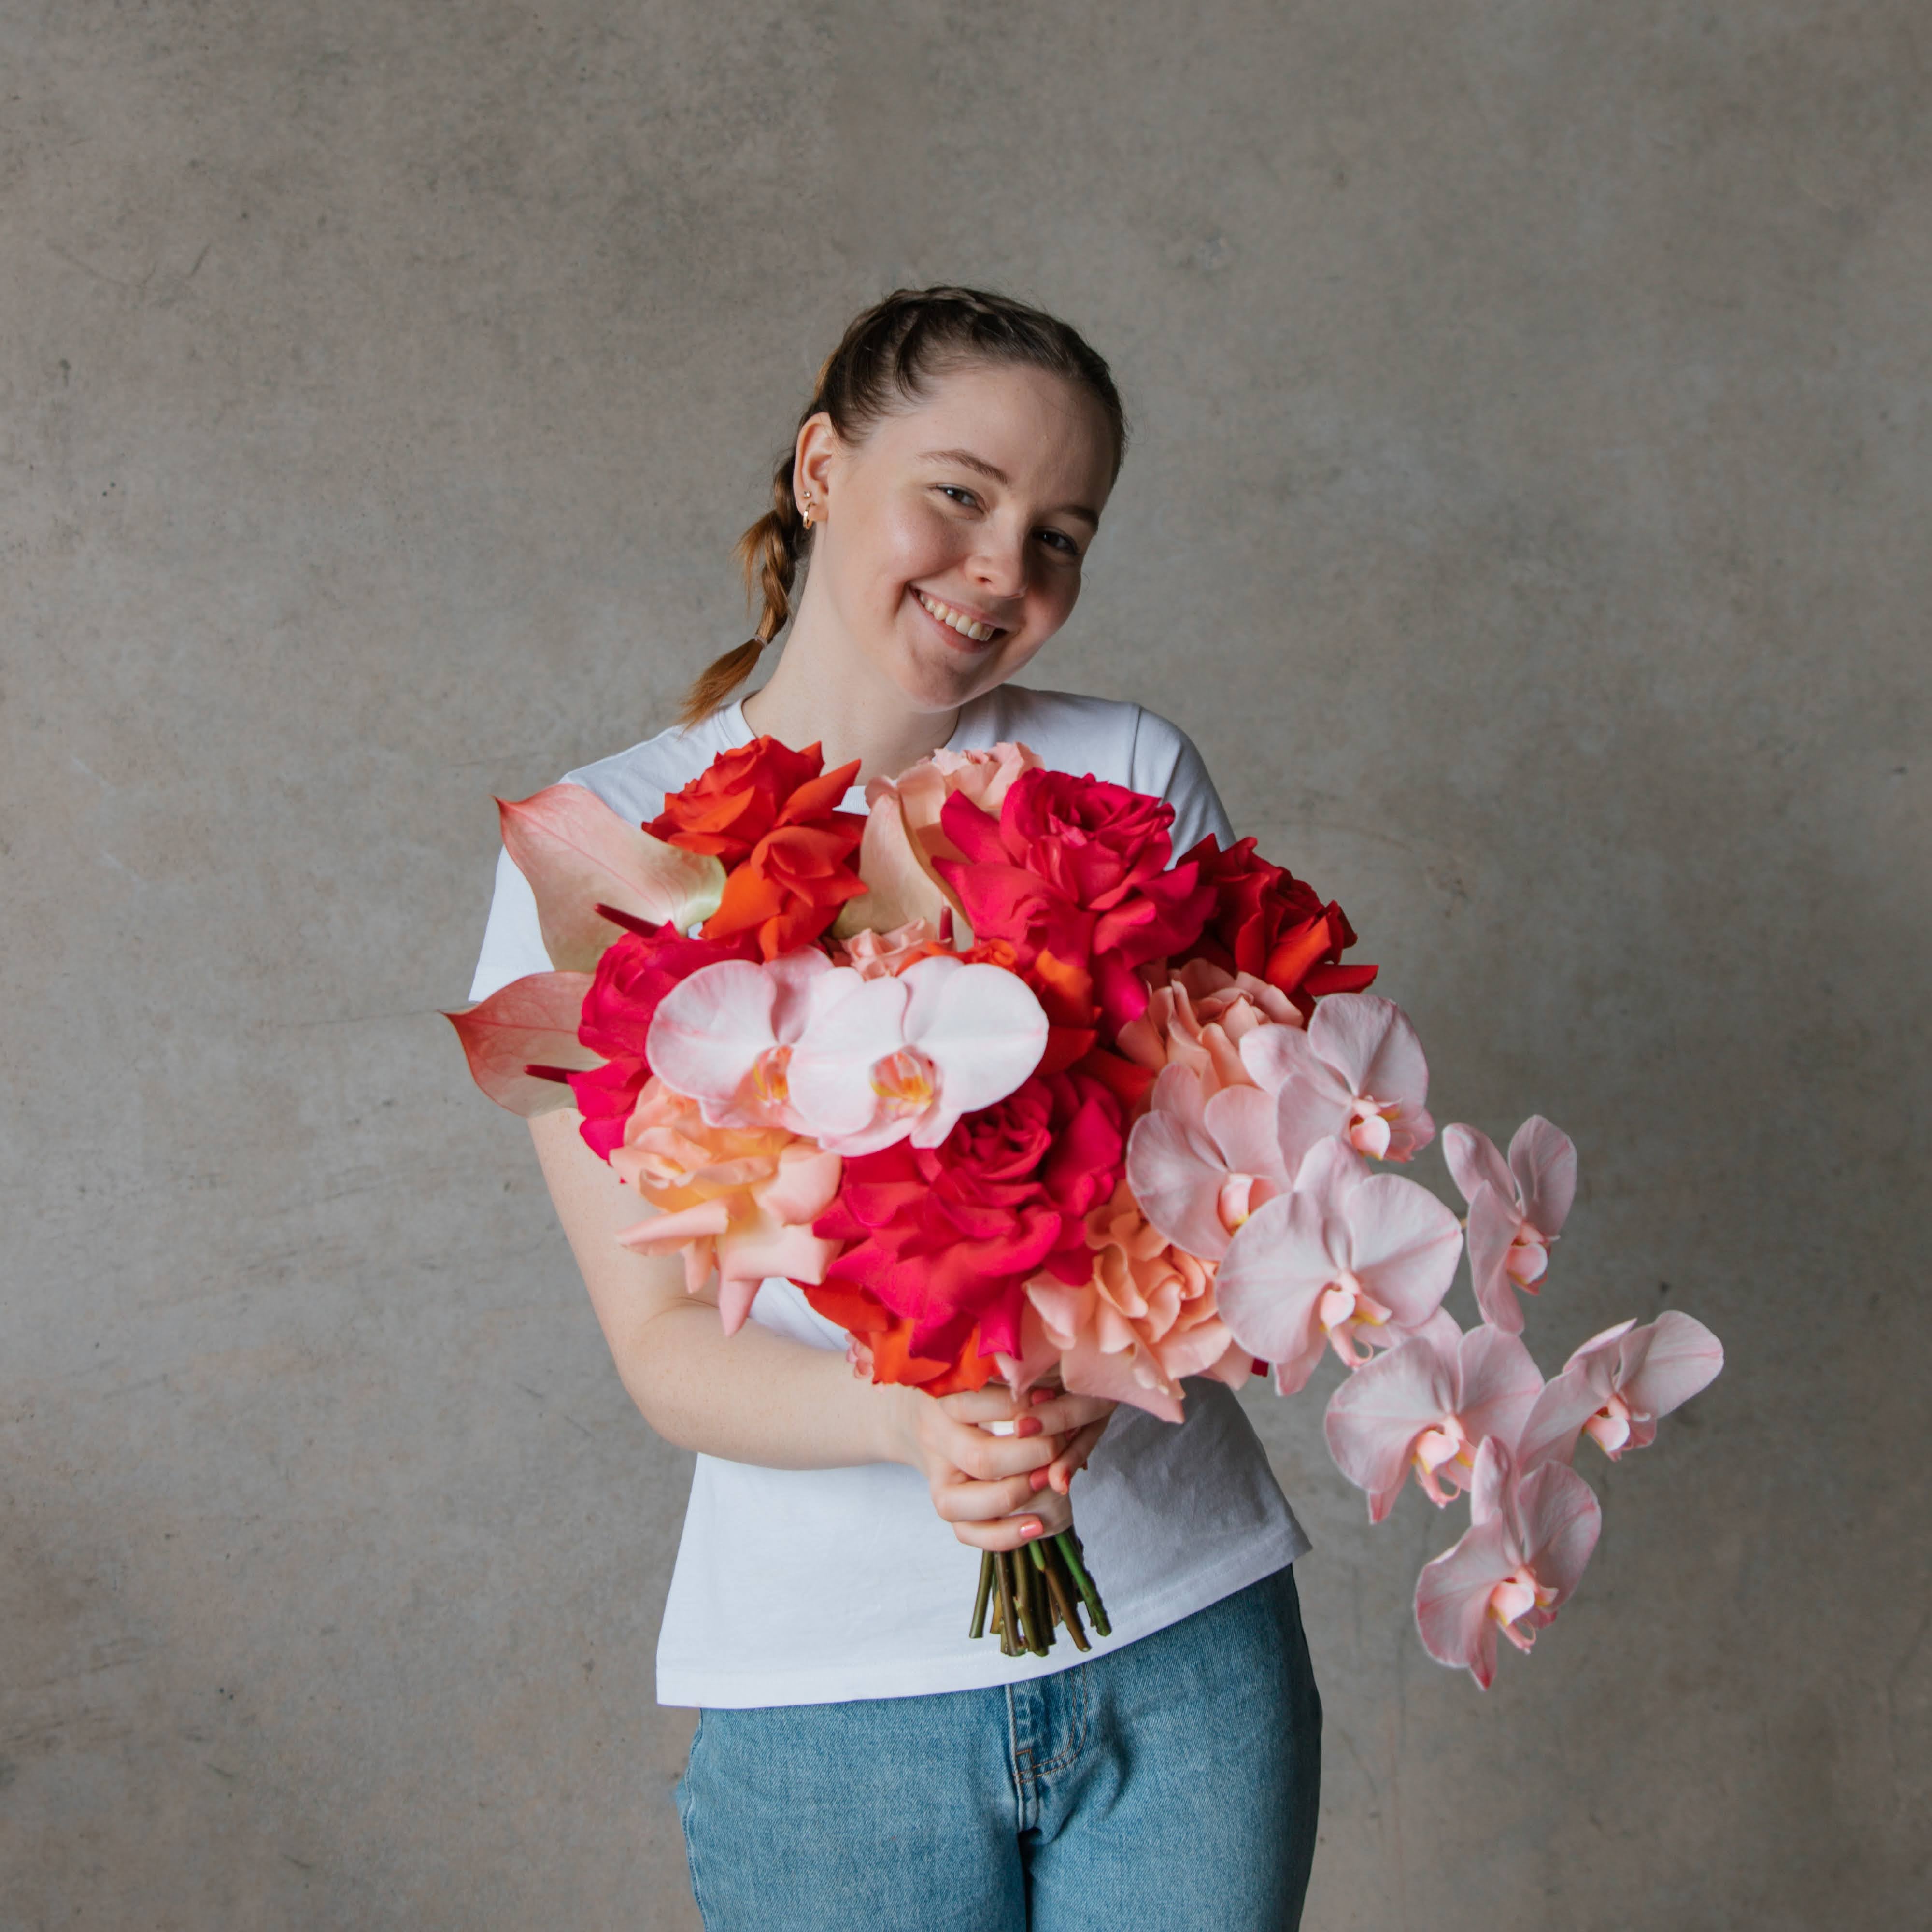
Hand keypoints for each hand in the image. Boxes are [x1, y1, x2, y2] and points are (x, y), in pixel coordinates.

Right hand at [882, 1381, 1116, 1551]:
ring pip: (961, 1504)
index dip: (1019, 1404)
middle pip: (979, 1459)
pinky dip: (1003, 1536)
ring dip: (1013, 1495)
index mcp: (940, 1398)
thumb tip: (1053, 1394)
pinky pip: (966, 1533)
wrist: (909, 1417)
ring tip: (1049, 1480)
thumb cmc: (958, 1389)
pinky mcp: (945, 1504)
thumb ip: (1005, 1377)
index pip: (977, 1403)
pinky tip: (1037, 1525)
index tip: (1051, 1398)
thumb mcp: (971, 1371)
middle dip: (1029, 1456)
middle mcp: (934, 1440)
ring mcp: (936, 1478)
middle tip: (1058, 1443)